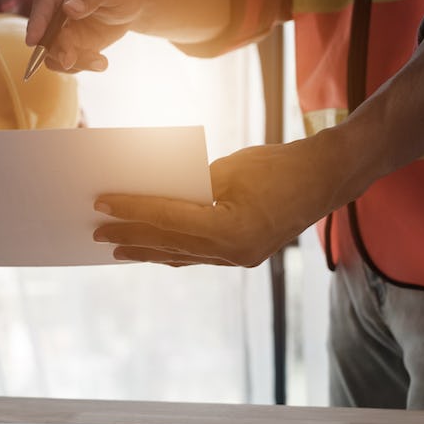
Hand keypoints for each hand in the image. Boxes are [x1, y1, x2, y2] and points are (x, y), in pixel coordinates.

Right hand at [25, 0, 148, 72]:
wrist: (132, 4)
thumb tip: (68, 7)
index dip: (38, 19)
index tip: (35, 39)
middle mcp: (53, 0)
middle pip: (42, 27)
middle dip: (56, 47)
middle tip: (70, 61)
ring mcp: (56, 23)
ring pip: (52, 48)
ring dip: (74, 60)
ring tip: (100, 61)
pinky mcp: (64, 41)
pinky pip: (62, 59)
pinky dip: (80, 64)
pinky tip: (100, 61)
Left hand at [92, 136, 353, 266]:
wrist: (327, 177)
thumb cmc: (280, 165)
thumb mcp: (230, 168)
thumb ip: (191, 185)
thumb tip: (153, 192)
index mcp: (232, 230)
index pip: (168, 220)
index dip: (132, 209)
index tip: (102, 203)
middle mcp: (234, 252)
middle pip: (169, 243)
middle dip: (130, 235)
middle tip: (96, 232)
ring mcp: (239, 258)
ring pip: (181, 255)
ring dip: (147, 250)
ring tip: (116, 248)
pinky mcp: (242, 255)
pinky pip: (198, 255)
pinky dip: (172, 250)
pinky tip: (152, 250)